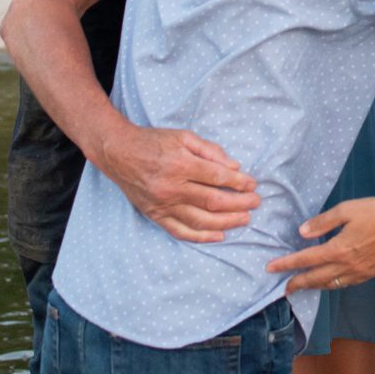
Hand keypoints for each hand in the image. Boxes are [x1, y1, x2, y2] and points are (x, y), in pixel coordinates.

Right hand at [96, 124, 260, 242]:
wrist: (118, 153)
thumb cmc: (153, 141)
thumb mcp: (183, 136)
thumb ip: (210, 151)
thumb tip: (234, 167)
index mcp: (180, 164)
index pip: (217, 178)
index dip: (238, 183)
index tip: (253, 185)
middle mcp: (171, 188)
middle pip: (212, 201)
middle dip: (238, 204)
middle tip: (256, 203)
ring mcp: (162, 205)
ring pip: (200, 220)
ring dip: (226, 222)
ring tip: (244, 220)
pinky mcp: (154, 215)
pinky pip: (180, 231)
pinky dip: (201, 236)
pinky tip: (219, 236)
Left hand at [265, 195, 374, 291]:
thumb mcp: (346, 210)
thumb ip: (322, 222)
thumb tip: (302, 232)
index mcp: (339, 249)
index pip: (306, 260)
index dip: (287, 264)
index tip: (271, 268)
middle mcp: (347, 266)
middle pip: (316, 279)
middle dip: (298, 283)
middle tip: (284, 288)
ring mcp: (360, 273)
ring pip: (331, 284)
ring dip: (315, 286)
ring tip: (304, 285)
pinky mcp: (371, 273)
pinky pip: (345, 284)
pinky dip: (332, 284)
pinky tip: (330, 280)